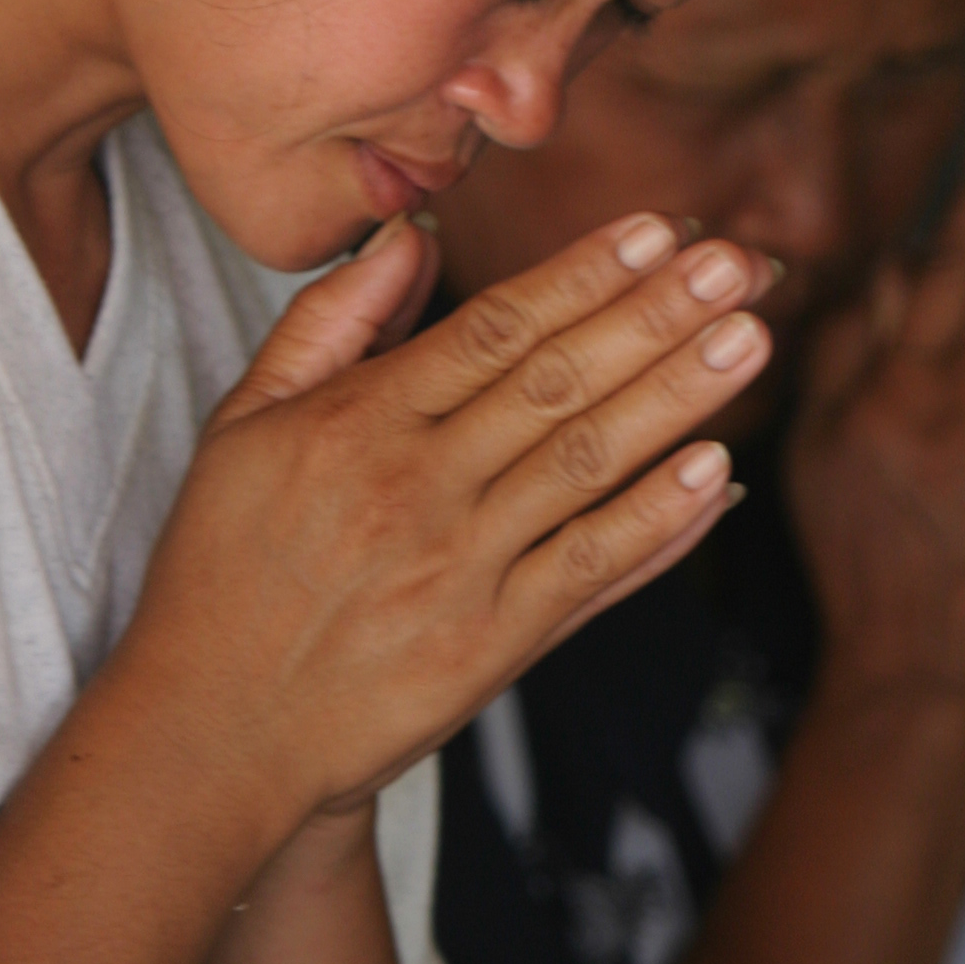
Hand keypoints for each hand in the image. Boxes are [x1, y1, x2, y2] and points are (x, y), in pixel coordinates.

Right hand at [116, 212, 773, 822]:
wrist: (215, 732)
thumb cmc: (225, 572)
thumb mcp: (243, 426)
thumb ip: (327, 323)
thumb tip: (409, 236)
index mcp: (355, 422)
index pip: (493, 328)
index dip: (583, 274)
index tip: (658, 230)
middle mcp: (414, 485)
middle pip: (557, 381)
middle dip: (655, 315)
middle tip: (736, 262)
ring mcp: (459, 568)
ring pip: (588, 462)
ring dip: (678, 396)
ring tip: (749, 338)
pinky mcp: (490, 646)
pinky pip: (590, 569)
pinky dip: (658, 521)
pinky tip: (717, 472)